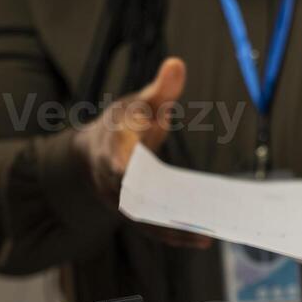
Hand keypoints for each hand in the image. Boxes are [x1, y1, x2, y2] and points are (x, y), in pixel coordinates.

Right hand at [71, 58, 209, 249]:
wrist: (95, 151)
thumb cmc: (124, 124)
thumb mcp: (139, 102)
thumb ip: (161, 89)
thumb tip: (177, 64)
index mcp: (111, 144)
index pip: (113, 154)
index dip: (118, 161)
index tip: (123, 169)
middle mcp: (110, 177)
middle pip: (130, 194)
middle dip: (156, 204)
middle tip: (189, 213)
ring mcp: (118, 198)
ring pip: (143, 218)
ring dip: (172, 227)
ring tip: (206, 232)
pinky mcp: (131, 213)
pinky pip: (152, 228)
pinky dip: (176, 235)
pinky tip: (204, 238)